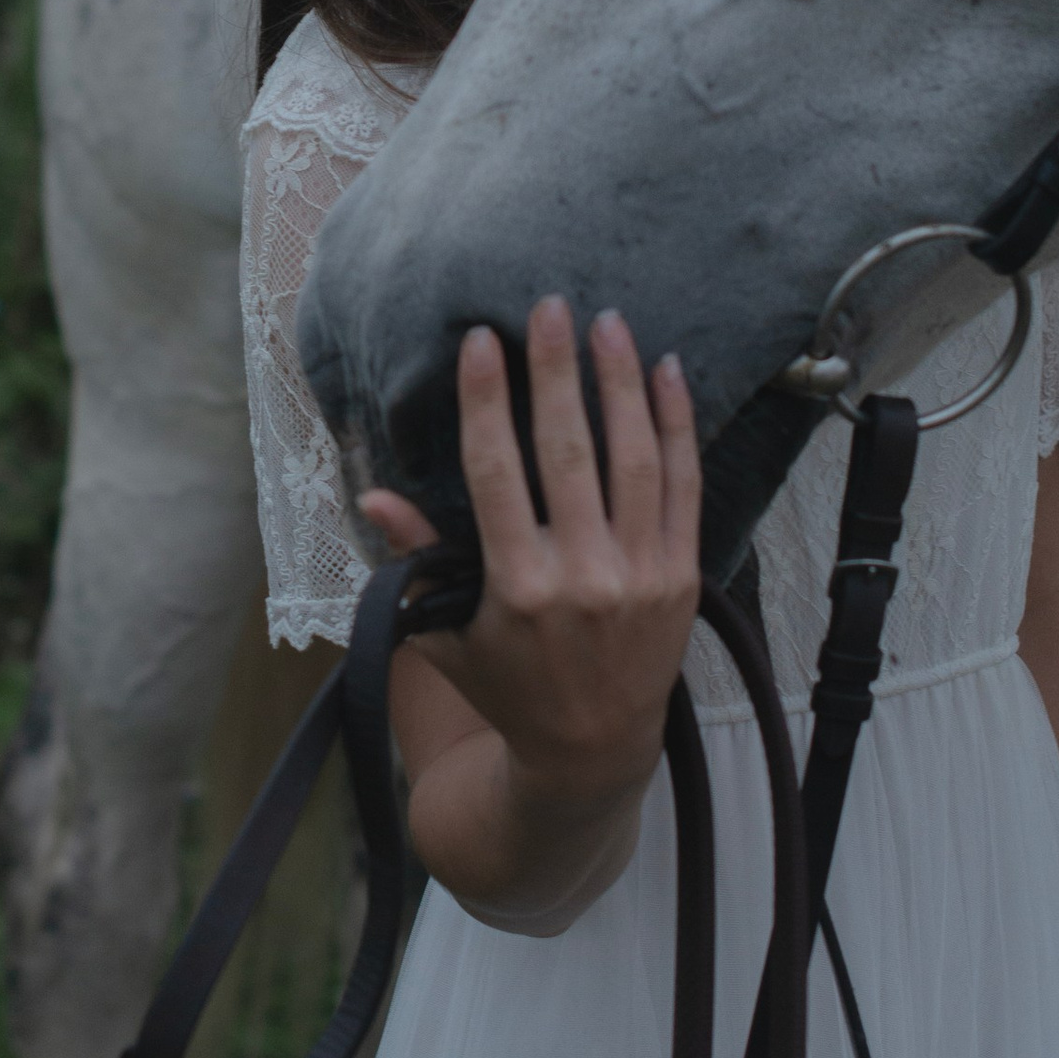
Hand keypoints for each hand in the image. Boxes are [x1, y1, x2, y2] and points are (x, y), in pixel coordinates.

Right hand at [361, 298, 701, 926]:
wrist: (592, 751)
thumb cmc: (509, 686)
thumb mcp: (447, 634)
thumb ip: (415, 562)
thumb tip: (374, 495)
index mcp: (515, 587)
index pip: (495, 472)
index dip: (485, 401)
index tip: (480, 341)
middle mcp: (581, 577)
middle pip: (567, 451)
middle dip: (556, 371)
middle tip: (549, 306)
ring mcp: (638, 576)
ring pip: (633, 459)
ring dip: (620, 383)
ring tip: (609, 323)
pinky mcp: (681, 578)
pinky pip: (685, 487)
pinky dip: (677, 426)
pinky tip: (667, 373)